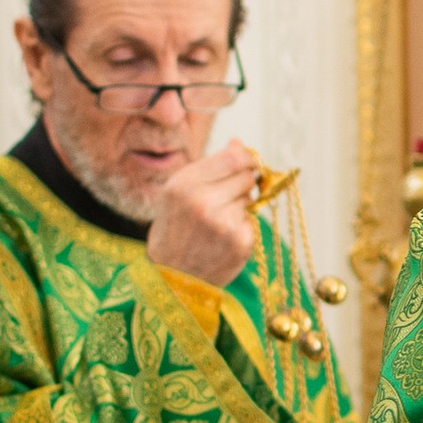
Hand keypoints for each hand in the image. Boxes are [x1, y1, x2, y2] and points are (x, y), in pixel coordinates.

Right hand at [142, 140, 260, 285]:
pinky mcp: (240, 242)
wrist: (171, 278)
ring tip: (216, 222)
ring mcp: (223, 223)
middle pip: (246, 176)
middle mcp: (202, 202)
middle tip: (224, 198)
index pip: (234, 157)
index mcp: (183, 185)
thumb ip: (209, 167)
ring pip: (249, 198)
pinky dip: (241, 227)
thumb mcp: (178, 193)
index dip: (246, 158)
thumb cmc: (174, 230)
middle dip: (241, 182)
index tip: (248, 163)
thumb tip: (239, 143)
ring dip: (239, 205)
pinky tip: (222, 239)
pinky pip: (251, 221)